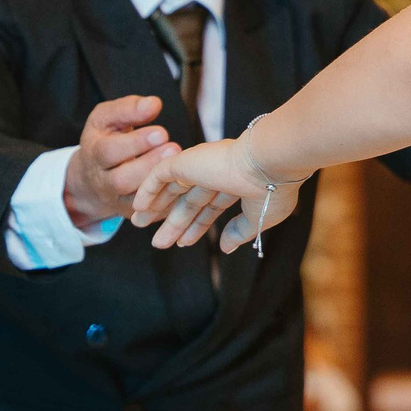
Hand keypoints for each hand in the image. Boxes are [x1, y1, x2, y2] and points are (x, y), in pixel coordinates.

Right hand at [64, 96, 177, 226]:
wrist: (89, 177)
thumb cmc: (105, 140)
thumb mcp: (106, 118)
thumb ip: (128, 109)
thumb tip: (153, 104)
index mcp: (94, 153)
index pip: (109, 150)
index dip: (135, 143)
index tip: (162, 132)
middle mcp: (102, 180)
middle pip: (121, 179)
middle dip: (149, 165)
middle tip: (174, 149)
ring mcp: (116, 200)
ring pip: (136, 200)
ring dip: (160, 184)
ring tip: (181, 167)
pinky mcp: (133, 213)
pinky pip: (151, 213)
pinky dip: (169, 202)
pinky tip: (188, 188)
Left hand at [131, 137, 302, 254]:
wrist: (270, 162)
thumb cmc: (273, 189)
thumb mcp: (259, 218)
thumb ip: (239, 232)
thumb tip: (224, 248)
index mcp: (235, 184)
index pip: (210, 206)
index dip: (197, 225)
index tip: (183, 243)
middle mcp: (217, 173)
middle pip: (189, 202)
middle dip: (174, 223)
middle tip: (158, 242)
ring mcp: (201, 166)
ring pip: (172, 190)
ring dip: (156, 208)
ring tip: (138, 224)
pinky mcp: (187, 161)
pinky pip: (159, 176)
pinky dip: (148, 190)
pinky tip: (137, 207)